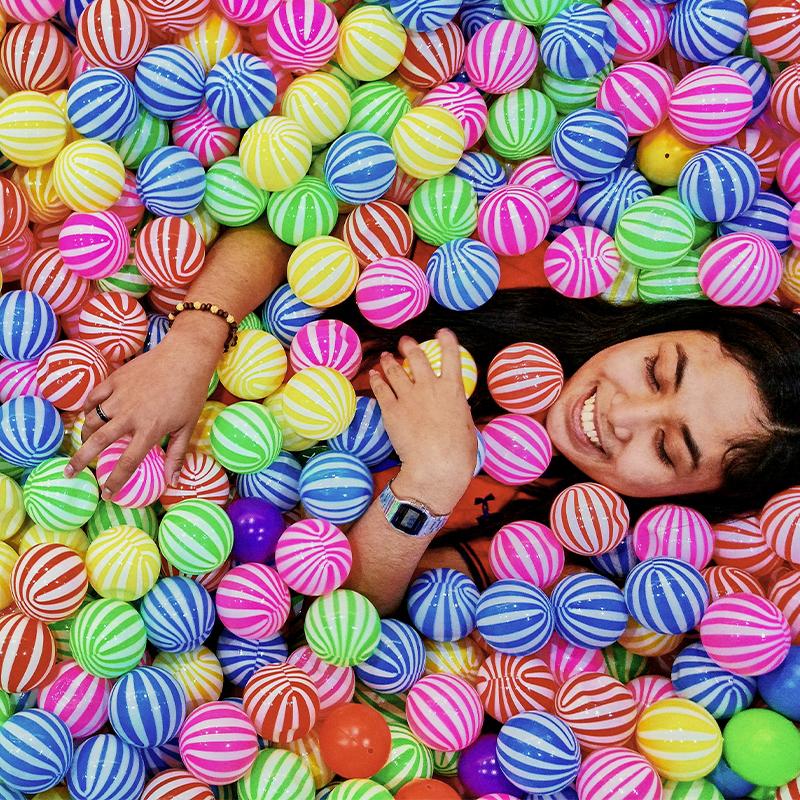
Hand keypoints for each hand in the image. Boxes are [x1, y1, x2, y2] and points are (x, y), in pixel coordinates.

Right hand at [65, 330, 218, 497]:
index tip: (106, 494)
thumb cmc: (190, 394)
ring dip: (85, 435)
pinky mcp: (115, 380)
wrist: (185, 357)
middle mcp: (130, 416)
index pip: (126, 463)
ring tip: (83, 445)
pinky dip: (88, 409)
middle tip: (70, 473)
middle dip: (81, 461)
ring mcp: (120, 396)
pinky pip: (93, 398)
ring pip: (92, 420)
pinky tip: (89, 416)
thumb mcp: (187, 427)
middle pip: (97, 443)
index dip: (114, 481)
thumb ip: (177, 455)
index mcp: (149, 430)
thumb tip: (173, 481)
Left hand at [370, 329, 476, 513]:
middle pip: (417, 357)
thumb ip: (457, 411)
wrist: (436, 465)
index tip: (443, 332)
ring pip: (395, 370)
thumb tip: (454, 409)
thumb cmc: (458, 452)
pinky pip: (381, 389)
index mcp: (452, 390)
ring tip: (386, 356)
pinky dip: (376, 379)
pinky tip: (374, 375)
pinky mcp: (391, 410)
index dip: (447, 341)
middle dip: (409, 346)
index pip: (451, 356)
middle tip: (405, 341)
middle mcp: (429, 387)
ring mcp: (408, 397)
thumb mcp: (466, 425)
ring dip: (390, 360)